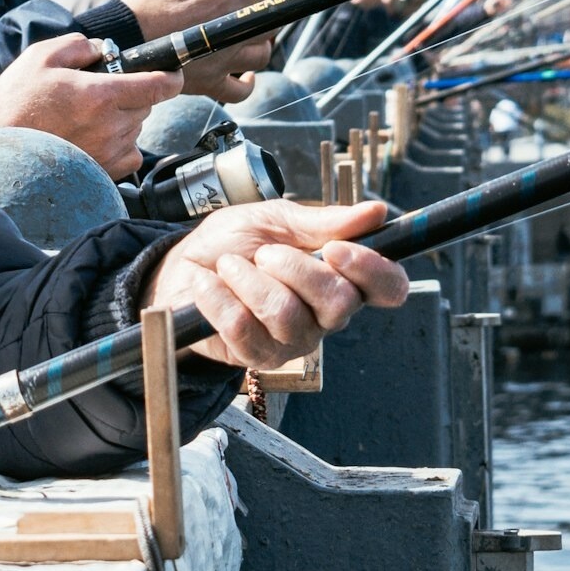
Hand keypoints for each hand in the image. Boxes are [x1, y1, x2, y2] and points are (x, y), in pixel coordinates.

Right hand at [0, 34, 183, 178]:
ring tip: (88, 116)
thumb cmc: (16, 105)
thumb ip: (78, 45)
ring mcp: (109, 152)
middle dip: (132, 93)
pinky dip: (121, 144)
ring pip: (136, 128)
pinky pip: (130, 154)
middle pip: (146, 105)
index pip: (159, 86)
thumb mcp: (41, 58)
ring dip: (123, 118)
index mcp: (101, 95)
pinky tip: (97, 137)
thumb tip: (101, 48)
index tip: (171, 72)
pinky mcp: (104, 172)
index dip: (171, 75)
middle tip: (100, 90)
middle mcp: (111, 127)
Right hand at [117, 0, 274, 101]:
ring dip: (258, 46)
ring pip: (261, 56)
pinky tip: (246, 74)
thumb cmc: (144, 5)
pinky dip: (248, 83)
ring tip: (244, 39)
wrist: (123, 40)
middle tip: (242, 14)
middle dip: (258, 16)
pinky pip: (241, 90)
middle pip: (267, 25)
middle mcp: (229, 34)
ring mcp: (222, 62)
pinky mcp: (210, 83)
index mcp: (221, 1)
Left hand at [144, 200, 407, 368]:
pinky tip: (209, 285)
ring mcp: (293, 341)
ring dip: (249, 279)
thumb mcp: (276, 219)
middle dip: (296, 268)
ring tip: (229, 266)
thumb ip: (324, 221)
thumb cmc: (234, 243)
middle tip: (264, 252)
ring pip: (286, 315)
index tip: (337, 249)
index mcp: (341, 277)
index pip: (388, 287)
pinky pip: (244, 329)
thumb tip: (375, 212)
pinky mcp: (256, 358)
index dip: (372, 270)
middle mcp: (325, 316)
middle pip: (339, 302)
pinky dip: (220, 297)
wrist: (181, 266)